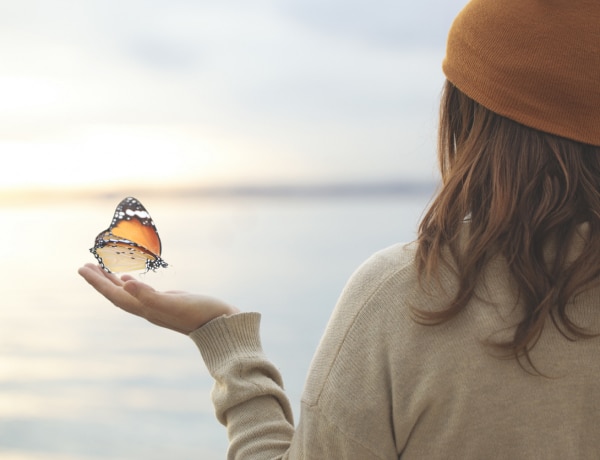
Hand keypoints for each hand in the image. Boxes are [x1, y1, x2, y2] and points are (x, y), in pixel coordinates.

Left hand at [78, 263, 239, 333]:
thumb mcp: (175, 303)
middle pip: (117, 294)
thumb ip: (149, 295)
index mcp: (146, 308)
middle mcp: (148, 309)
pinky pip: (142, 292)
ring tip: (100, 270)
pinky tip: (129, 280)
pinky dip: (132, 284)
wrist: (222, 325)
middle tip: (84, 266)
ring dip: (113, 282)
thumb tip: (124, 283)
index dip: (98, 282)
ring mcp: (158, 306)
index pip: (115, 294)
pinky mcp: (169, 302)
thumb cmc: (201, 314)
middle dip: (100, 280)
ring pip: (128, 293)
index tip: (82, 268)